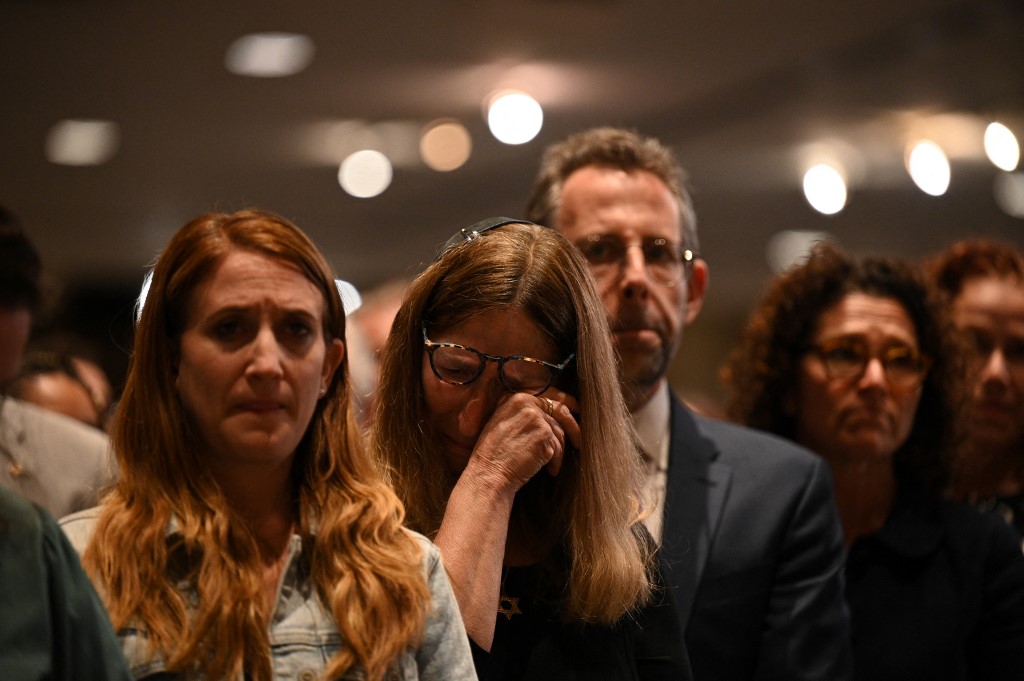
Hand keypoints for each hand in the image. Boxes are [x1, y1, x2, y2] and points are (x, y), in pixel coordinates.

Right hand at [466, 391, 581, 491]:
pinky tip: (549, 472)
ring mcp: (537, 420)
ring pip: (559, 435)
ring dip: (558, 454)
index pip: (548, 401)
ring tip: (550, 467)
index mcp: (516, 399)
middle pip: (560, 415)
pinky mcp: (545, 437)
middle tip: (579, 442)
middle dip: (573, 429)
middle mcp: (528, 405)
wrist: (488, 475)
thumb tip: (547, 419)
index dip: (565, 409)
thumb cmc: (492, 457)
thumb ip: (522, 417)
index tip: (575, 415)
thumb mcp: (502, 425)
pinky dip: (556, 463)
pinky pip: (558, 450)